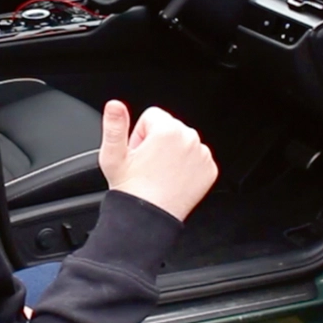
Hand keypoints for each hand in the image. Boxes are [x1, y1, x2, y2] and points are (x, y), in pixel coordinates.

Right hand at [98, 101, 216, 221]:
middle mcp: (189, 139)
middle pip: (169, 127)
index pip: (151, 116)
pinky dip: (186, 166)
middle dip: (157, 142)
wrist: (147, 219)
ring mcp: (202, 155)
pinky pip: (196, 158)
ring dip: (172, 153)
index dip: (140, 135)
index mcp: (167, 130)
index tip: (138, 154)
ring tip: (159, 173)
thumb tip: (114, 104)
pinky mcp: (209, 170)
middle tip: (147, 165)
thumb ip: (114, 125)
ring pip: (183, 142)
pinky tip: (173, 179)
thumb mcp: (113, 155)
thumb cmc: (130, 189)